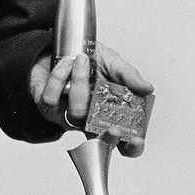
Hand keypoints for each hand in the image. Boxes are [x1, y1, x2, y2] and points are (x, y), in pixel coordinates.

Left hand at [29, 42, 153, 156]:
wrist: (62, 46)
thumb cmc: (90, 60)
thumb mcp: (113, 63)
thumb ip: (128, 76)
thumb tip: (148, 89)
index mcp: (108, 114)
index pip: (122, 142)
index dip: (130, 147)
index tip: (137, 140)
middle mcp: (88, 120)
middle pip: (98, 142)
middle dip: (108, 138)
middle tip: (115, 128)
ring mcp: (66, 116)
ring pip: (75, 113)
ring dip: (80, 83)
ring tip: (82, 59)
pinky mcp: (46, 107)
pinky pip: (51, 99)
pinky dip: (59, 77)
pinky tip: (65, 62)